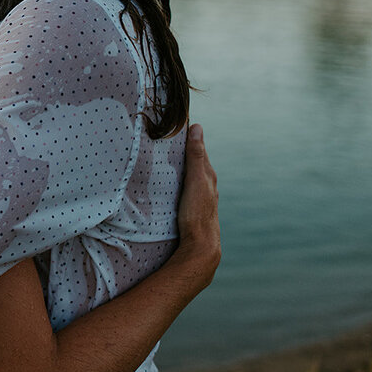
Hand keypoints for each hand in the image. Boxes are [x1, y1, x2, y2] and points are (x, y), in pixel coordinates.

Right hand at [176, 124, 219, 284]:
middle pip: (194, 163)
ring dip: (180, 168)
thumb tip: (197, 127)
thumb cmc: (198, 212)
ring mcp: (199, 198)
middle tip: (166, 138)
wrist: (200, 246)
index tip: (176, 124)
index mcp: (208, 176)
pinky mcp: (191, 208)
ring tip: (164, 159)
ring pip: (190, 177)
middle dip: (184, 151)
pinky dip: (178, 182)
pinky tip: (169, 185)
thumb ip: (196, 156)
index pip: (198, 150)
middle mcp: (206, 185)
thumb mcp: (196, 180)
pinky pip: (184, 189)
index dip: (189, 137)